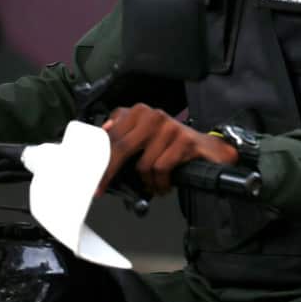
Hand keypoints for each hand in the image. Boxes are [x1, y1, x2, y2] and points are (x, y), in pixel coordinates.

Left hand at [97, 103, 237, 196]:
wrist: (209, 150)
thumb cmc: (173, 146)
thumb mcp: (144, 139)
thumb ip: (121, 137)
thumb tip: (99, 139)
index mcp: (139, 113)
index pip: (111, 136)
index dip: (98, 159)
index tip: (91, 177)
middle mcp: (154, 116)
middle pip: (122, 147)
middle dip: (110, 172)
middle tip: (102, 188)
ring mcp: (170, 127)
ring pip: (143, 163)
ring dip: (147, 181)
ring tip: (152, 184)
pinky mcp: (184, 140)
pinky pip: (161, 168)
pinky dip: (161, 182)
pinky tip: (164, 184)